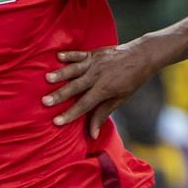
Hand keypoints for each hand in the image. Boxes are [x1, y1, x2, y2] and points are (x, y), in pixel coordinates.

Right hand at [43, 31, 178, 138]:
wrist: (143, 55)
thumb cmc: (132, 80)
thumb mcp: (120, 98)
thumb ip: (103, 113)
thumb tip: (93, 134)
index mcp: (105, 89)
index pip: (84, 105)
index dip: (70, 114)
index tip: (56, 121)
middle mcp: (97, 75)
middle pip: (75, 87)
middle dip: (59, 95)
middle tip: (44, 102)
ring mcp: (95, 62)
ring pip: (74, 69)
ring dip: (60, 74)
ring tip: (47, 79)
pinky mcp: (94, 53)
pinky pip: (78, 54)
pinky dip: (68, 55)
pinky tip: (57, 57)